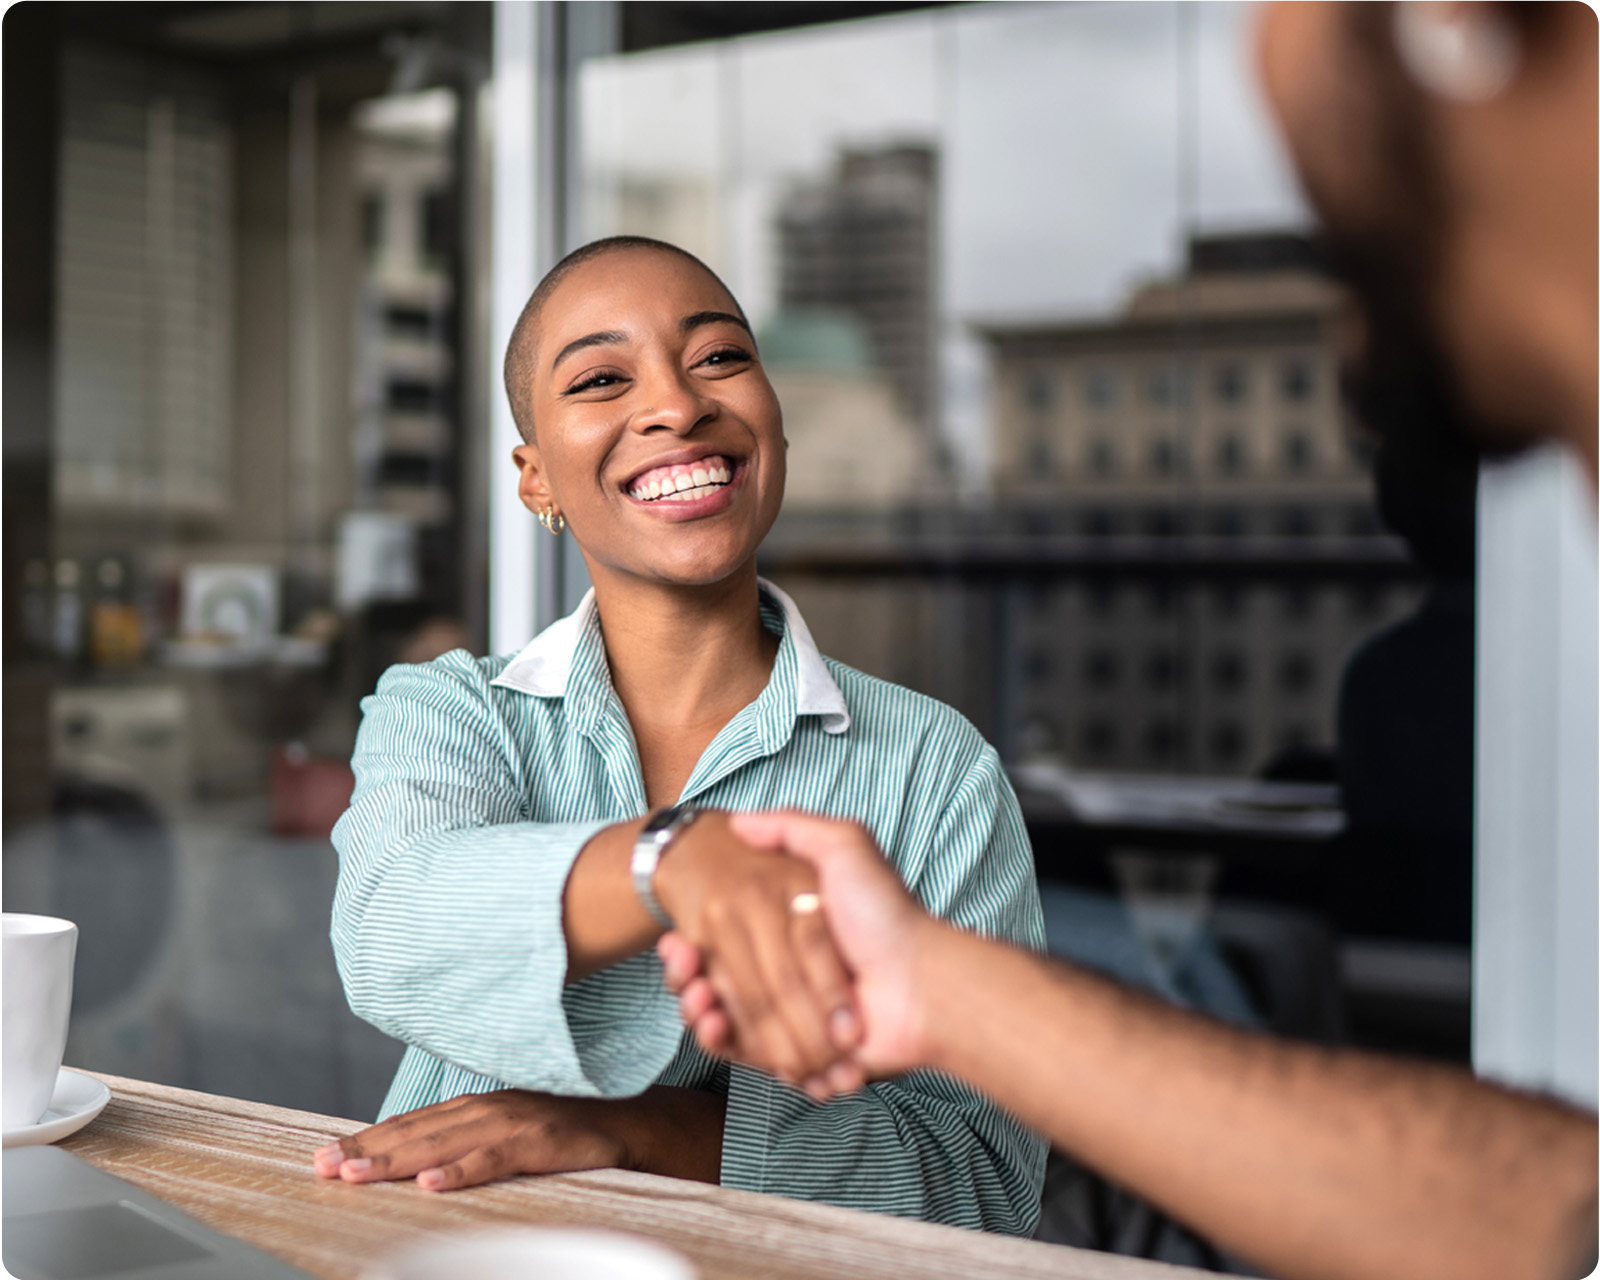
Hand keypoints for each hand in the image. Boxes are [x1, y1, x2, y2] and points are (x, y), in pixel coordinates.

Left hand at [312, 1090, 629, 1190]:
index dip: (366, 1139)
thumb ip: (465, 1145)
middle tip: (323, 1167)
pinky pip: (495, 1158)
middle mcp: (488, 1107)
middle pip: (416, 1131)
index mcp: (476, 1108)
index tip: (324, 1155)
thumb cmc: (564, 1138)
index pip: (410, 1124)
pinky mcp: (542, 1141)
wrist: (630, 1126)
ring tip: (356, 1175)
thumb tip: (414, 1168)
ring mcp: (514, 1121)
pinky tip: (431, 1184)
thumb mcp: (507, 1137)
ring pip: (444, 1142)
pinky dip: (462, 1169)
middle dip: (366, 1150)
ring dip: (397, 1160)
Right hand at [652, 811, 859, 1095]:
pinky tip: (712, 1021)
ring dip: (699, 1010)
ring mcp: (793, 1020)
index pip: (725, 945)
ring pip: (725, 1021)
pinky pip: (747, 1056)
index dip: (694, 946)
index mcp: (791, 938)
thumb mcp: (844, 848)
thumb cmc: (884, 914)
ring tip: (695, 995)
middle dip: (689, 978)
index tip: (677, 939)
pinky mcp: (799, 1058)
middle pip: (718, 984)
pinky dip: (723, 1042)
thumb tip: (739, 820)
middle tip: (679, 964)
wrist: (920, 983)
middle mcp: (790, 979)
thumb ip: (794, 827)